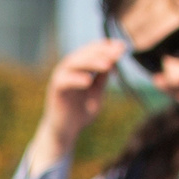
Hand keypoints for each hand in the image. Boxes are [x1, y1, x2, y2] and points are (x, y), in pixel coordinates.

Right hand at [30, 37, 122, 171]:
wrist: (65, 131)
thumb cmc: (80, 112)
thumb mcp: (96, 92)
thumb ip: (102, 78)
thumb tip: (113, 60)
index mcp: (79, 68)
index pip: (93, 50)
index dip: (107, 47)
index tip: (123, 47)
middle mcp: (68, 69)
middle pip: (84, 53)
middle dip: (102, 52)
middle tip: (118, 53)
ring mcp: (60, 78)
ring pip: (74, 63)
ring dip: (91, 62)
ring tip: (108, 65)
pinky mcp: (55, 90)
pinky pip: (64, 81)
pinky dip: (76, 79)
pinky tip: (88, 81)